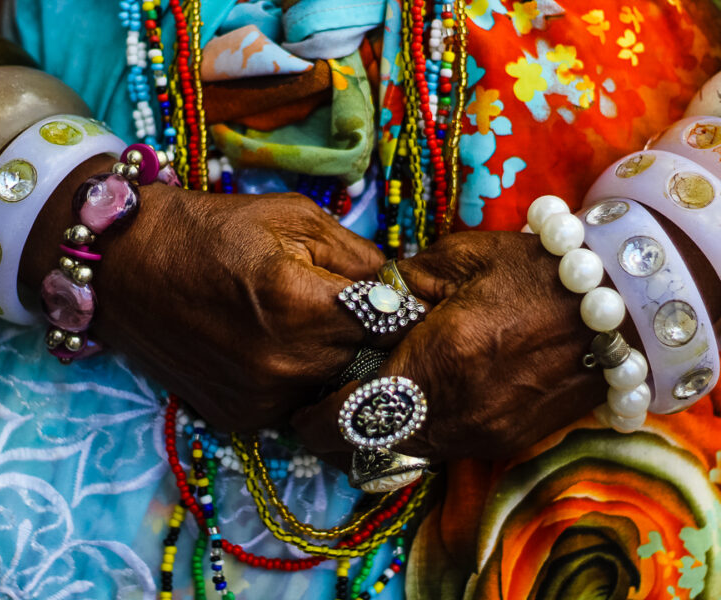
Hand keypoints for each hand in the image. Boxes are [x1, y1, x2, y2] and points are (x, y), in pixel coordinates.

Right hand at [21, 156, 384, 429]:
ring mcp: (261, 398)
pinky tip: (273, 349)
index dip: (399, 308)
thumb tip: (404, 288)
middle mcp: (284, 363)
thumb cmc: (214, 231)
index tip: (396, 300)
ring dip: (334, 361)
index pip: (393, 323)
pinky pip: (297, 403)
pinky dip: (297, 380)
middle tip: (347, 309)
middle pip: (368, 360)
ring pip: (334, 386)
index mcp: (301, 304)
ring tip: (305, 326)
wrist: (128, 266)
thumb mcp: (295, 218)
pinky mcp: (241, 419)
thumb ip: (361, 255)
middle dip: (368, 335)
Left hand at [292, 231, 609, 461]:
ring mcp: (484, 434)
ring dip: (379, 437)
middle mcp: (456, 412)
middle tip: (327, 406)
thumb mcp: (459, 258)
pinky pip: (443, 450)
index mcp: (436, 362)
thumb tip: (365, 299)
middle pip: (371, 448)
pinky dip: (418, 435)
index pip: (351, 415)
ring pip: (405, 455)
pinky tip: (421, 401)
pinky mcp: (508, 442)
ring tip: (370, 401)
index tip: (302, 406)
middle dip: (339, 435)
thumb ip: (400, 284)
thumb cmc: (534, 272)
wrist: (619, 306)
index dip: (315, 420)